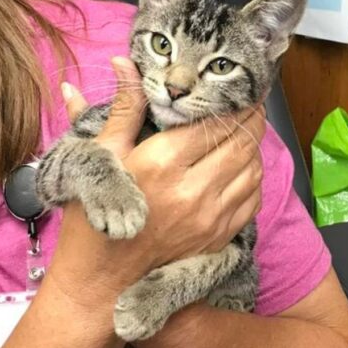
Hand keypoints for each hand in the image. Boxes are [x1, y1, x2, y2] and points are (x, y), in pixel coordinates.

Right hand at [48, 58, 265, 305]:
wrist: (102, 283)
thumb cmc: (94, 217)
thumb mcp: (101, 157)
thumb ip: (124, 108)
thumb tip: (126, 64)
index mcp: (162, 163)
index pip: (214, 121)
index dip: (230, 101)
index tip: (233, 89)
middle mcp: (194, 189)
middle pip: (243, 141)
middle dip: (250, 118)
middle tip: (247, 103)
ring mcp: (212, 216)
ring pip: (254, 168)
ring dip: (253, 146)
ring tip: (244, 132)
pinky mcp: (220, 236)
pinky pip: (253, 197)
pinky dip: (253, 177)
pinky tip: (241, 167)